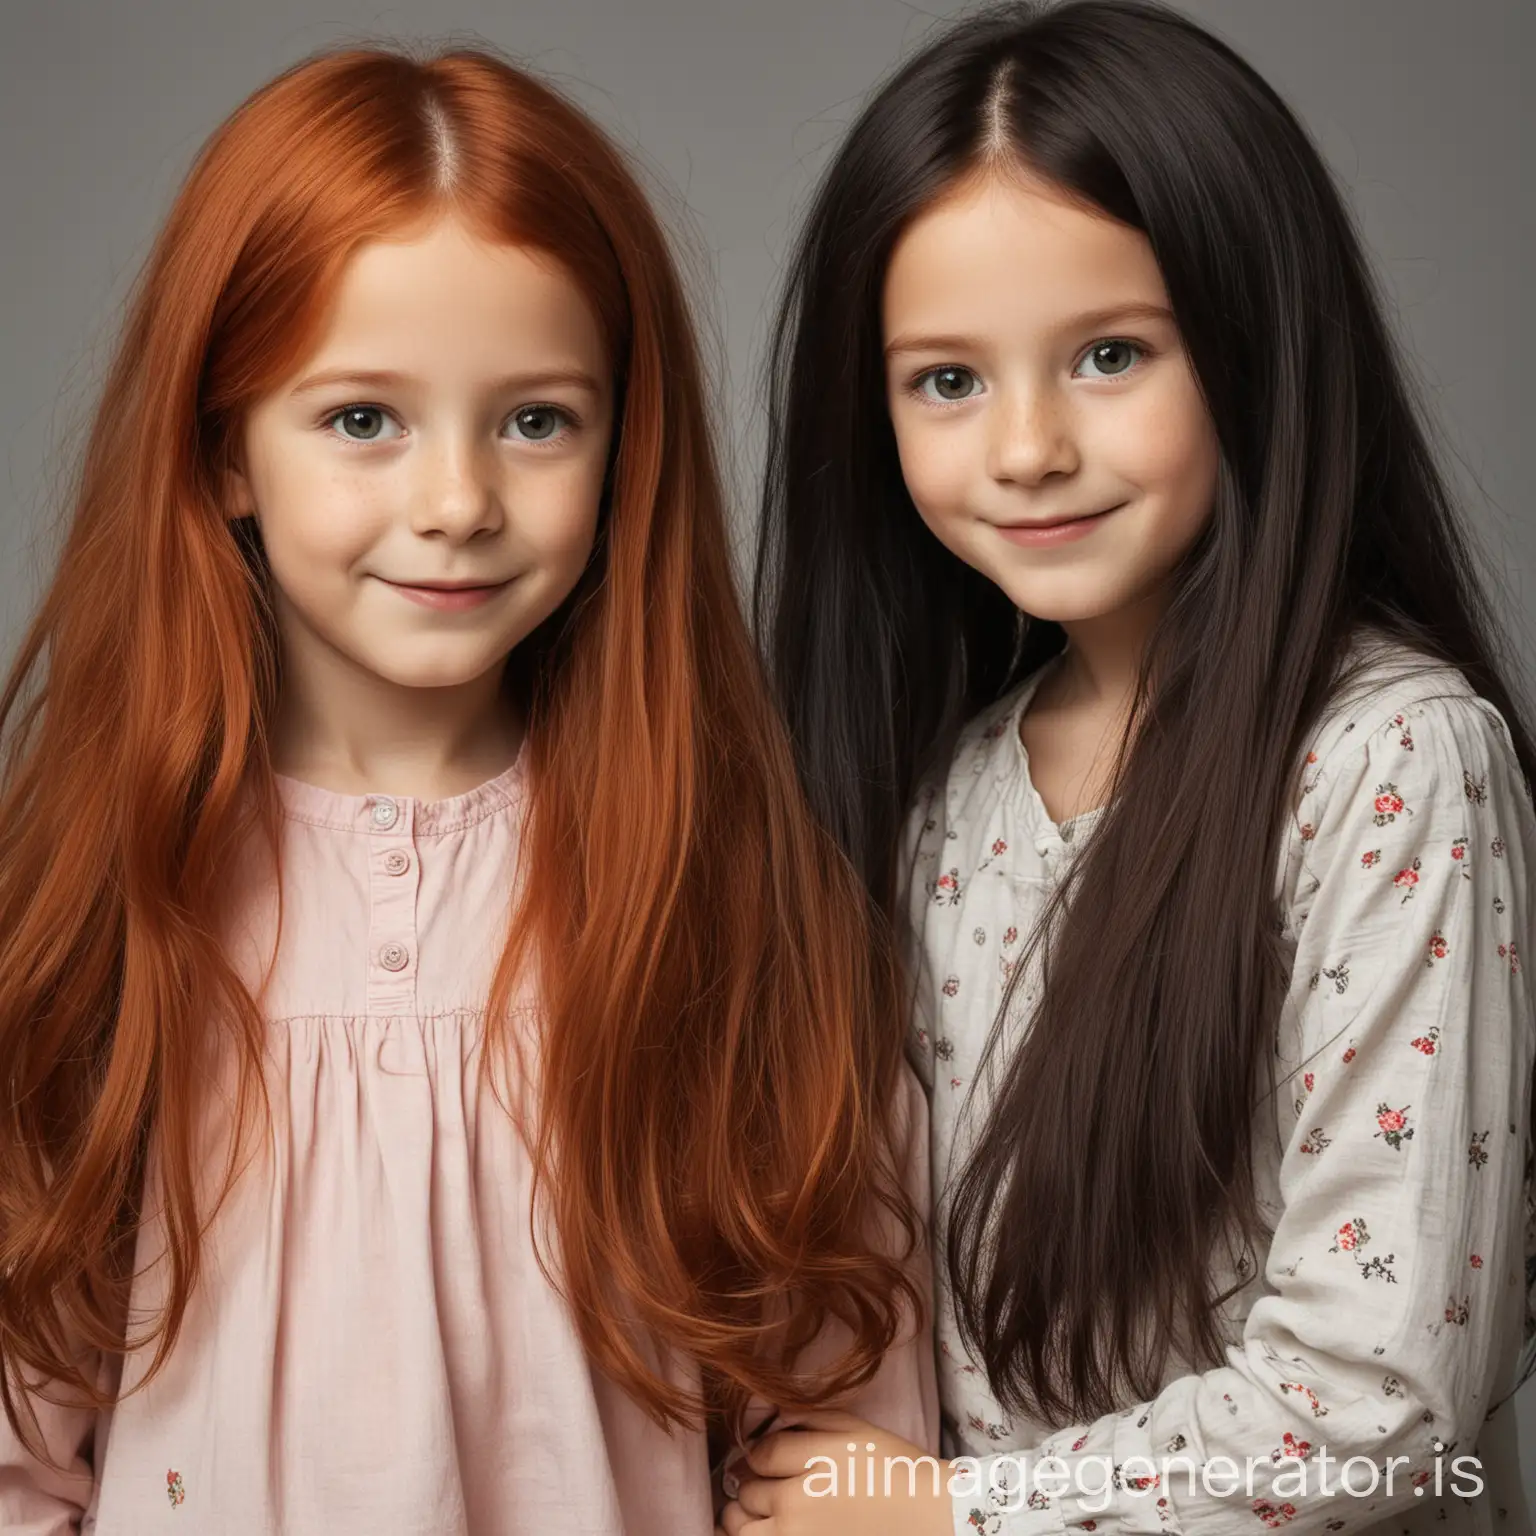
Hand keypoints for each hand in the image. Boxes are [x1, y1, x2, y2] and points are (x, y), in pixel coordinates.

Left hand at [719, 1410, 951, 1535]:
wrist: (926, 1515)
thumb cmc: (891, 1467)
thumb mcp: (852, 1426)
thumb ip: (805, 1417)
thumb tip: (765, 1414)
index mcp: (812, 1460)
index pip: (759, 1454)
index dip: (755, 1453)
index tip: (762, 1456)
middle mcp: (799, 1502)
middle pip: (747, 1490)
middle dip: (748, 1483)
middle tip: (759, 1482)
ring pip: (740, 1528)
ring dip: (738, 1516)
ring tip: (751, 1509)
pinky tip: (759, 1529)